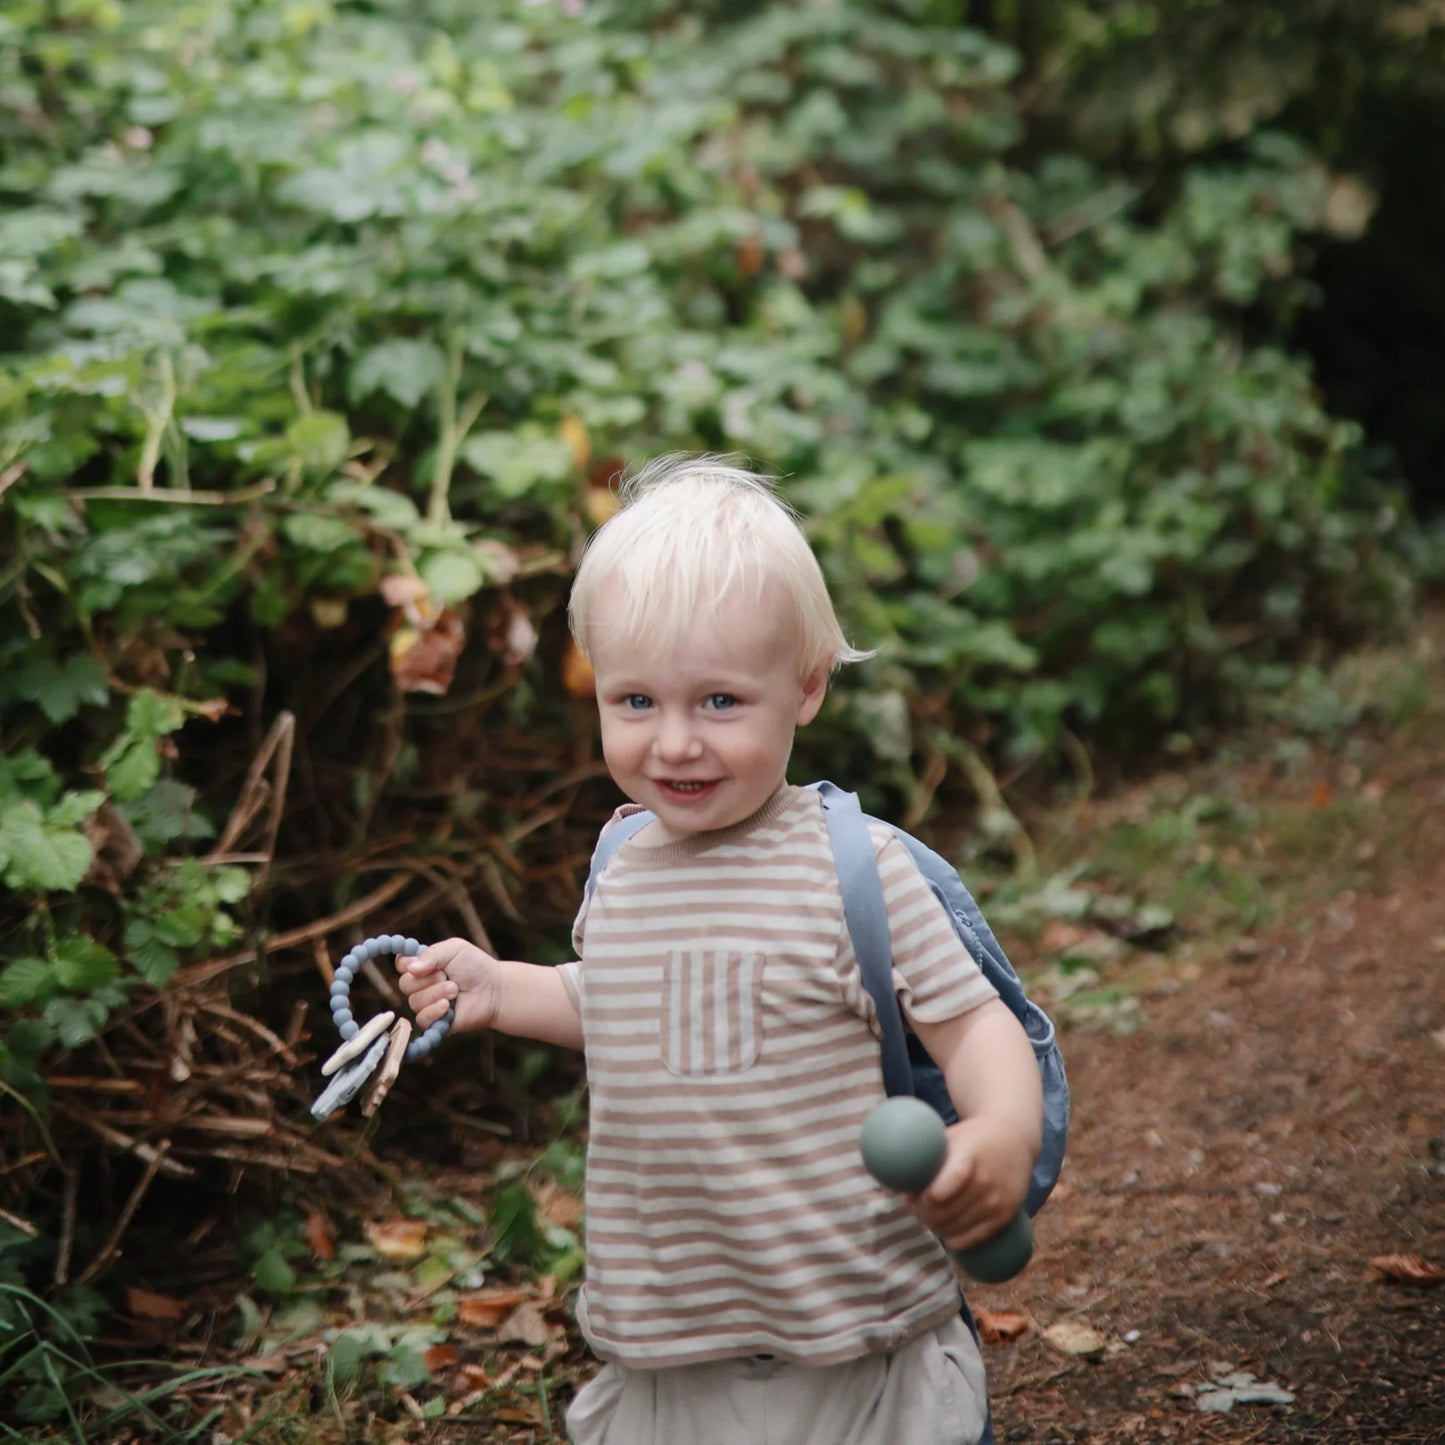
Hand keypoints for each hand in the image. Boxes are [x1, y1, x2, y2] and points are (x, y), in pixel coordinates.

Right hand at [395, 937, 500, 1032]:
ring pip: (414, 1002)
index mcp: (423, 965)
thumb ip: (431, 955)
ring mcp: (426, 1004)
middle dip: (428, 979)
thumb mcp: (454, 949)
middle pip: (405, 984)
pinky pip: (422, 1019)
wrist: (494, 990)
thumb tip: (410, 969)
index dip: (408, 964)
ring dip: (436, 994)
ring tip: (455, 990)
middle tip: (448, 977)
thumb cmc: (475, 966)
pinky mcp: (434, 1022)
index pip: (401, 964)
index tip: (422, 964)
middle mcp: (421, 985)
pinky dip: (434, 1011)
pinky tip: (448, 1007)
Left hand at [906, 1115, 1032, 1253]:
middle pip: (946, 1212)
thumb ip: (926, 1159)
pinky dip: (953, 1239)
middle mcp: (987, 1181)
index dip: (928, 1196)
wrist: (1015, 1140)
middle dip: (922, 1213)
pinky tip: (945, 1228)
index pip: (950, 1181)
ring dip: (935, 1226)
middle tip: (913, 1206)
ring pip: (955, 1229)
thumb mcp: (951, 1137)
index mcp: (971, 1155)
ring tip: (927, 1214)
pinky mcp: (1004, 1218)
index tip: (913, 1195)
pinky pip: (972, 1240)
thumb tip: (897, 1188)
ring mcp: (997, 1202)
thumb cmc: (973, 1138)